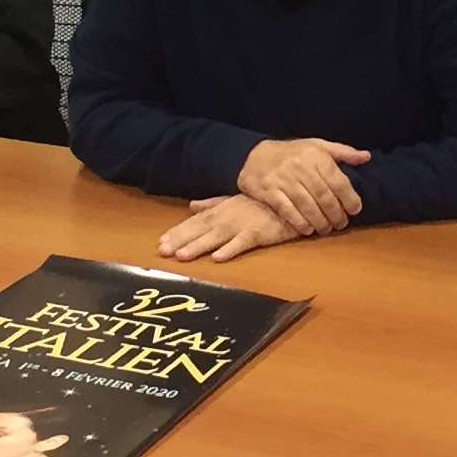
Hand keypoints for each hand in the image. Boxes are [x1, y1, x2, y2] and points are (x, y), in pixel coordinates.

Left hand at [157, 194, 293, 263]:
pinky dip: (231, 249)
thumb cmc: (265, 201)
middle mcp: (229, 216)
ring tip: (182, 256)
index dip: (178, 231)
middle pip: (201, 228)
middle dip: (181, 239)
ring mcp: (244, 224)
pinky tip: (218, 257)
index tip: (161, 242)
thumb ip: (213, 203)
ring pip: (217, 236)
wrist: (295, 199)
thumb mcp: (236, 199)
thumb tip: (192, 206)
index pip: (196, 221)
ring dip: (199, 245)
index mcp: (223, 209)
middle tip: (162, 251)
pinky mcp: (261, 233)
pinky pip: (244, 242)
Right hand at [237, 136, 370, 236]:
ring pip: (306, 204)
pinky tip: (307, 230)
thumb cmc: (292, 153)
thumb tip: (366, 157)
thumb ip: (342, 152)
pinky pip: (286, 209)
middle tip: (341, 224)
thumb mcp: (317, 145)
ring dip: (319, 221)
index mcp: (315, 155)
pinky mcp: (268, 190)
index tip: (355, 210)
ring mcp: (282, 179)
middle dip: (335, 213)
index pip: (337, 180)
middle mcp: (299, 166)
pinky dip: (299, 222)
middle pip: (323, 195)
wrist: (254, 155)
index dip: (349, 198)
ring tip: (326, 229)